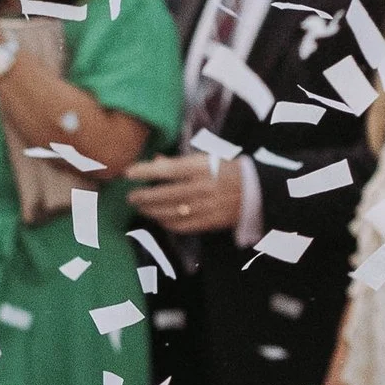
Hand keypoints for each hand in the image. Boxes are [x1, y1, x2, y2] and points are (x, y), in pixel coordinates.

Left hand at [128, 150, 247, 237]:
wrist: (257, 191)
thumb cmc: (228, 170)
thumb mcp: (206, 158)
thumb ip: (179, 162)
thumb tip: (156, 161)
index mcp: (202, 167)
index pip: (167, 170)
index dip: (145, 172)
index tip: (128, 173)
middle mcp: (201, 187)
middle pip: (164, 194)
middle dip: (142, 196)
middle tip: (130, 196)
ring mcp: (204, 207)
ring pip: (169, 212)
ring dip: (150, 211)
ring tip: (140, 207)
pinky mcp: (207, 223)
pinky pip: (180, 225)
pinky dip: (165, 222)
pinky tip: (158, 218)